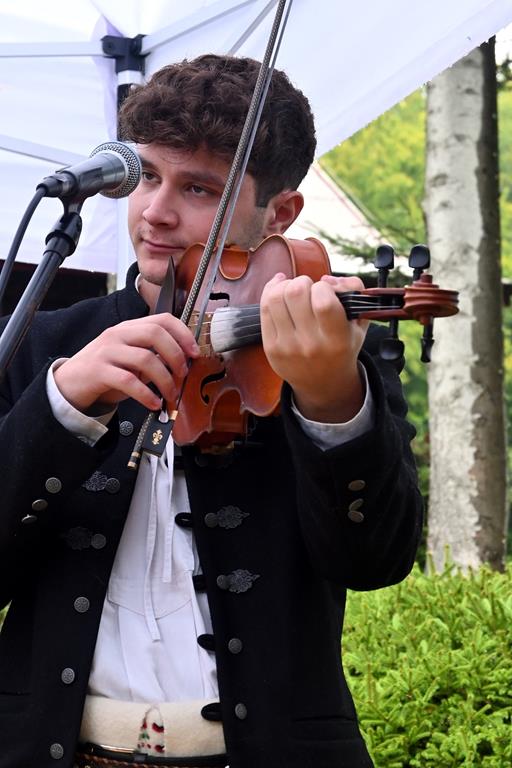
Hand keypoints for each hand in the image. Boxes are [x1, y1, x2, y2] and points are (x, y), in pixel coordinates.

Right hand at [54, 313, 199, 413]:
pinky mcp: (98, 371)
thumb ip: (154, 358)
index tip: (195, 353)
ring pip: (145, 359)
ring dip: (164, 380)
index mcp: (129, 328)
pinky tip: (153, 404)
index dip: (183, 334)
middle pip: (155, 333)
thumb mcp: (131, 360)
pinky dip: (146, 395)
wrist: (69, 385)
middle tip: (183, 374)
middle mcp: (118, 334)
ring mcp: (107, 351)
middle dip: (176, 355)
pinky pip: (128, 381)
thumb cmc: (106, 372)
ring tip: (170, 395)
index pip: (162, 319)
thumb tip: (183, 365)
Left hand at [260, 273, 368, 422]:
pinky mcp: (271, 347)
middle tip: (308, 289)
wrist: (322, 384)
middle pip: (295, 293)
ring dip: (285, 286)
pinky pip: (264, 309)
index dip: (323, 287)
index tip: (325, 292)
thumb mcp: (359, 322)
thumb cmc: (342, 346)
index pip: (323, 301)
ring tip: (294, 290)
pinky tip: (280, 289)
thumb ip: (354, 291)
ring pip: (276, 298)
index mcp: (337, 339)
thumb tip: (325, 279)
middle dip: (302, 282)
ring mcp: (288, 347)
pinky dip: (271, 292)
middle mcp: (311, 345)